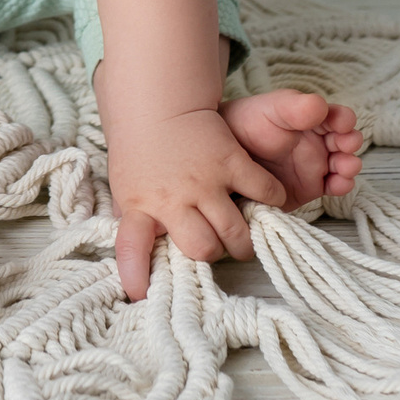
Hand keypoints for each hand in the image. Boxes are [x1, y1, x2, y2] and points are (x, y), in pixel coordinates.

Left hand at [106, 107, 288, 301]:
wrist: (157, 105)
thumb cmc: (141, 152)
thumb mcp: (128, 188)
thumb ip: (136, 221)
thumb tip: (137, 263)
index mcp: (141, 205)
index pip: (131, 246)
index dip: (136, 274)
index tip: (140, 294)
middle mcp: (172, 198)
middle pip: (201, 248)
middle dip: (214, 255)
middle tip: (219, 247)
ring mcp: (204, 181)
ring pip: (233, 231)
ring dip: (243, 241)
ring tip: (243, 238)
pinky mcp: (230, 162)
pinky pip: (262, 193)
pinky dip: (270, 202)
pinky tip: (266, 202)